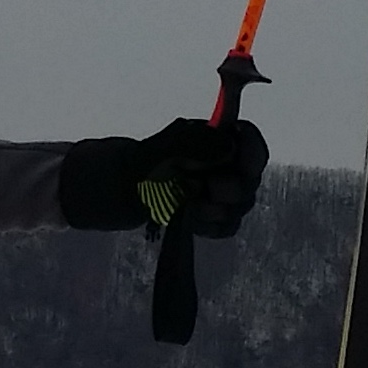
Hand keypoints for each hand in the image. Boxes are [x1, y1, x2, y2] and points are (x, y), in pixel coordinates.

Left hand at [58, 115, 268, 239]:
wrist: (115, 192)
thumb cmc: (136, 164)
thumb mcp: (162, 149)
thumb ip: (194, 144)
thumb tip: (229, 145)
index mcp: (214, 140)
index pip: (250, 140)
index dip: (252, 149)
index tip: (239, 159)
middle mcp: (222, 165)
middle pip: (250, 179)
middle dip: (231, 187)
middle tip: (208, 189)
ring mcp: (218, 193)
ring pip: (240, 206)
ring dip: (217, 210)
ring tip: (189, 205)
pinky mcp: (211, 218)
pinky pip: (226, 227)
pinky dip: (211, 227)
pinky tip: (191, 219)